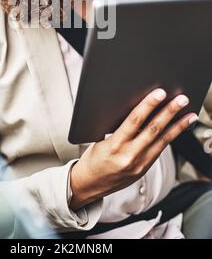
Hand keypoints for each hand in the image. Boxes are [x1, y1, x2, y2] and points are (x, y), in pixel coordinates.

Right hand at [69, 88, 197, 210]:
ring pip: (162, 141)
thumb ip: (118, 128)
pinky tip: (178, 129)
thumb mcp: (100, 139)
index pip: (134, 121)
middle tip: (181, 99)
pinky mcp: (144, 169)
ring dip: (177, 126)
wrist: (89, 184)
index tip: (160, 93)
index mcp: (114, 145)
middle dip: (169, 112)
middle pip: (153, 129)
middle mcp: (129, 156)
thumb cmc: (93, 158)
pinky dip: (170, 137)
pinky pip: (159, 150)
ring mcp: (139, 164)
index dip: (148, 105)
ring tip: (189, 115)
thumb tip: (138, 110)